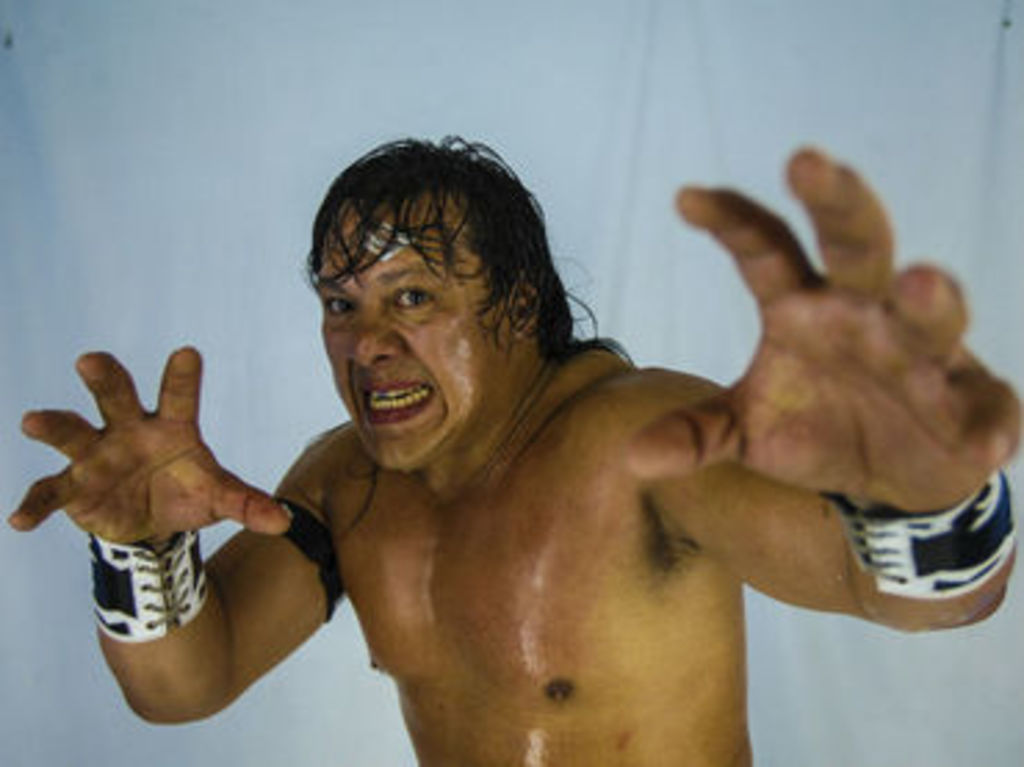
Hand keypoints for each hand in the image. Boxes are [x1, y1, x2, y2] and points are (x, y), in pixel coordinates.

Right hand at [9, 348, 288, 540]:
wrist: (150, 522)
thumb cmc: (187, 491)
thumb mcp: (218, 497)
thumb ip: (246, 504)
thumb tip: (283, 523)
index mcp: (170, 425)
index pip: (178, 395)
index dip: (184, 376)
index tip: (188, 353)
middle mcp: (128, 429)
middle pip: (115, 395)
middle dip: (105, 378)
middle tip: (91, 360)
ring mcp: (95, 456)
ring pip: (72, 432)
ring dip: (54, 425)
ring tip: (32, 420)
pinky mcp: (73, 487)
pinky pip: (49, 491)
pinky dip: (34, 504)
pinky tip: (20, 521)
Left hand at [630, 148, 1020, 509]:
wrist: (890, 475)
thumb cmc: (816, 427)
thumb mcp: (749, 431)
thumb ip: (700, 433)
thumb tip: (634, 457)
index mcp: (803, 308)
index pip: (766, 251)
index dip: (732, 222)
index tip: (685, 198)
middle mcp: (863, 313)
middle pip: (857, 243)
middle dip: (838, 202)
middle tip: (805, 161)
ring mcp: (923, 353)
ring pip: (931, 315)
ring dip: (930, 302)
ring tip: (920, 285)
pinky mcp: (973, 401)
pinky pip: (986, 405)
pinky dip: (990, 422)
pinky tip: (989, 443)